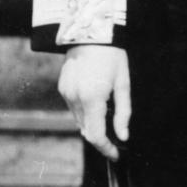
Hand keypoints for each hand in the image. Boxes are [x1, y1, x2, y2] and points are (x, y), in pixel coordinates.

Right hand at [58, 44, 130, 161]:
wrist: (90, 32)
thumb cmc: (112, 56)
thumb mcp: (123, 82)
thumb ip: (123, 112)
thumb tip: (123, 136)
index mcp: (93, 99)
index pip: (97, 135)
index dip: (106, 148)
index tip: (116, 154)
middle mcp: (76, 99)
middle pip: (87, 130)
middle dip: (100, 137)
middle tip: (115, 138)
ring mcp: (66, 94)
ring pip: (79, 120)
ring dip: (92, 123)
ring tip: (106, 111)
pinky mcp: (62, 88)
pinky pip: (73, 108)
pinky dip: (84, 111)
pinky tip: (95, 98)